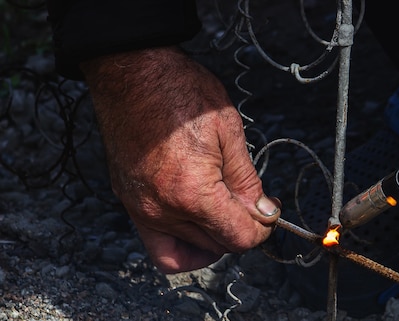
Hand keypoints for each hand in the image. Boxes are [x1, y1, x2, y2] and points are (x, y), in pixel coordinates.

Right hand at [81, 46, 280, 272]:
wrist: (130, 72)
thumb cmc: (177, 91)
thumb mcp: (229, 131)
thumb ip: (247, 180)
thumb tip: (263, 211)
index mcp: (192, 192)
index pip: (238, 238)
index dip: (262, 229)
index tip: (268, 213)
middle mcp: (162, 209)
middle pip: (216, 247)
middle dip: (240, 230)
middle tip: (251, 204)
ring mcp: (141, 209)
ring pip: (188, 251)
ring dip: (213, 238)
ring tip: (225, 210)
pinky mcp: (130, 202)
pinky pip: (158, 244)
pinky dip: (182, 243)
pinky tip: (198, 223)